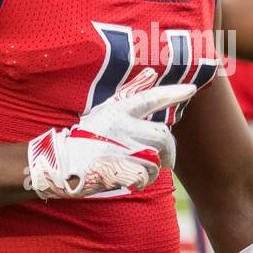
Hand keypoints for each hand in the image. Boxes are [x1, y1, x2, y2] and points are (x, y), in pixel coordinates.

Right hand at [26, 68, 194, 199]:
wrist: (60, 164)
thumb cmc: (86, 136)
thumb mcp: (106, 110)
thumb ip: (131, 92)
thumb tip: (151, 71)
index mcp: (118, 110)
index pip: (150, 98)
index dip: (173, 93)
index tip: (192, 89)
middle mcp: (120, 126)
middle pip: (163, 137)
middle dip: (170, 152)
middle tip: (168, 161)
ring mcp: (119, 148)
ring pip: (155, 160)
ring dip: (151, 168)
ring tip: (134, 168)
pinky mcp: (117, 169)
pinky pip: (145, 177)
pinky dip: (141, 181)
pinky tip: (128, 179)